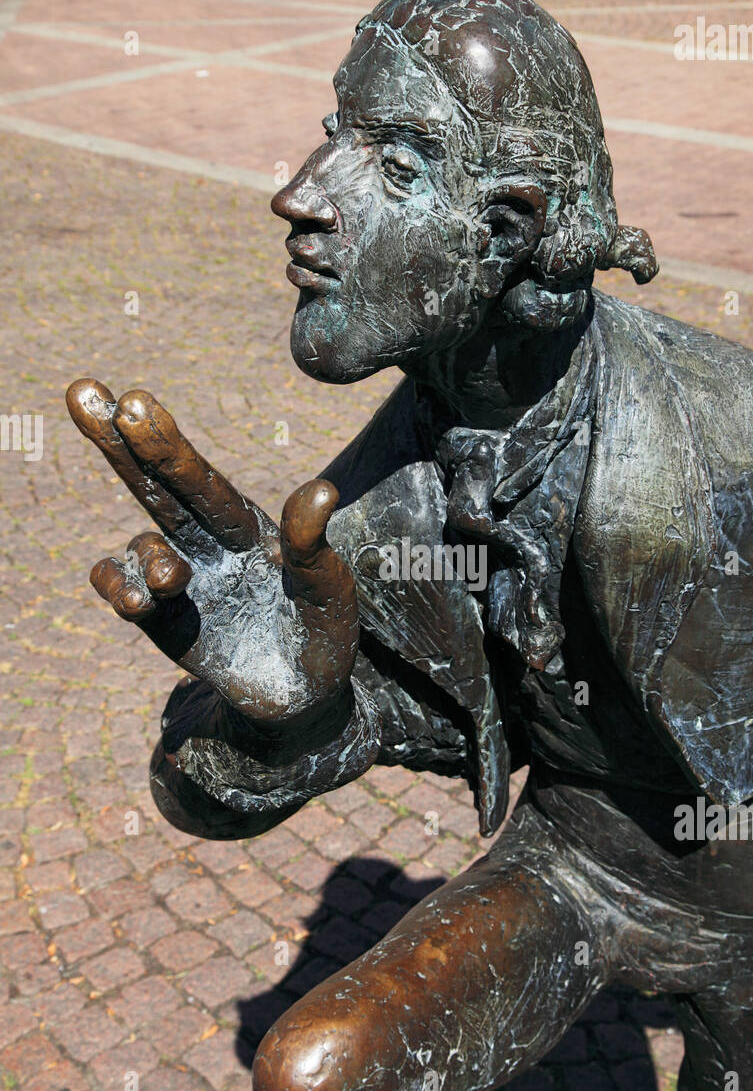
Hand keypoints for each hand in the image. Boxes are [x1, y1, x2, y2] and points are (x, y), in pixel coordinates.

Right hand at [66, 381, 358, 731]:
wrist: (300, 701)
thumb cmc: (323, 637)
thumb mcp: (332, 595)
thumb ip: (317, 548)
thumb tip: (320, 490)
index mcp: (248, 528)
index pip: (201, 480)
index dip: (168, 444)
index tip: (136, 401)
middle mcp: (207, 543)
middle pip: (154, 485)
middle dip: (118, 440)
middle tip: (83, 389)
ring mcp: (179, 578)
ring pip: (140, 541)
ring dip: (149, 557)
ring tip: (175, 582)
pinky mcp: (159, 618)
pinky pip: (121, 587)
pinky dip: (121, 586)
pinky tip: (142, 602)